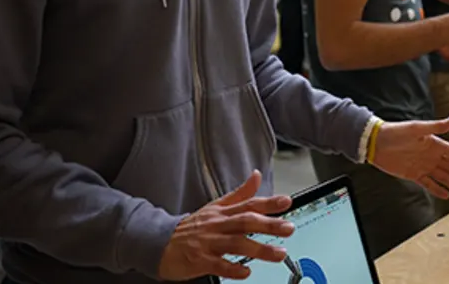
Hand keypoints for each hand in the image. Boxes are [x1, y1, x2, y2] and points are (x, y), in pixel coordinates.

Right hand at [158, 170, 293, 280]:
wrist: (159, 242)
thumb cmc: (192, 227)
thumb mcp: (216, 207)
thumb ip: (239, 194)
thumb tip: (256, 175)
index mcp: (223, 212)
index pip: (249, 203)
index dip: (268, 202)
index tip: (287, 202)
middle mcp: (217, 225)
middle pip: (246, 221)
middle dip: (269, 224)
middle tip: (289, 228)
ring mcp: (208, 242)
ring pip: (236, 243)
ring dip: (259, 249)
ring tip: (279, 253)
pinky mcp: (199, 260)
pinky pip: (217, 264)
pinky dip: (232, 268)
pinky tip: (246, 272)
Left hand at [371, 114, 448, 199]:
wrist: (375, 142)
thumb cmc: (396, 132)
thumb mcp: (417, 128)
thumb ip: (437, 126)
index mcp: (435, 144)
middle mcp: (431, 155)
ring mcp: (422, 166)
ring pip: (443, 177)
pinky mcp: (412, 174)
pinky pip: (428, 184)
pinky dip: (437, 189)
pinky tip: (446, 195)